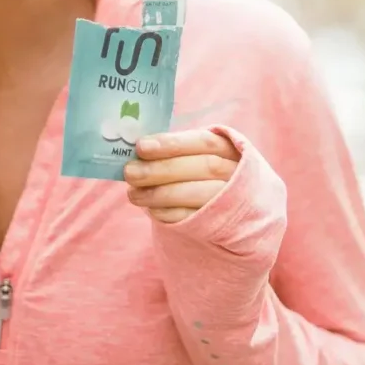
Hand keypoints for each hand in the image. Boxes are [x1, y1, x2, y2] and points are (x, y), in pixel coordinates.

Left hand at [124, 129, 239, 222]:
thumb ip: (173, 152)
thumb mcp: (196, 158)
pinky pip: (195, 218)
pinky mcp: (221, 223)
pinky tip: (151, 209)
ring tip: (134, 193)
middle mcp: (235, 172)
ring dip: (161, 194)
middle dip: (162, 169)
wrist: (228, 210)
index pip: (203, 142)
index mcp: (229, 149)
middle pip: (203, 167)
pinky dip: (170, 213)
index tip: (141, 147)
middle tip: (130, 172)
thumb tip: (137, 150)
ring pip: (199, 193)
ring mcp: (231, 199)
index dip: (172, 143)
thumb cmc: (202, 176)